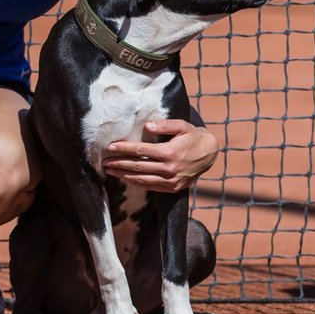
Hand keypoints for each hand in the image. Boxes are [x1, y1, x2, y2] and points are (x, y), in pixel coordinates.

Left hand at [103, 120, 219, 192]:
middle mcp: (169, 169)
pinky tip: (126, 177)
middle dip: (119, 163)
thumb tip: (147, 126)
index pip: (141, 151)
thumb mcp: (182, 125)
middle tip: (104, 161)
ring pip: (142, 179)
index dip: (124, 149)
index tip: (110, 147)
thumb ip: (165, 125)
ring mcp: (171, 181)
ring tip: (111, 171)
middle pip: (138, 166)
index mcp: (170, 152)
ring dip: (124, 175)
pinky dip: (136, 182)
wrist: (209, 154)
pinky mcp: (172, 188)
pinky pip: (150, 186)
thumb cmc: (192, 137)